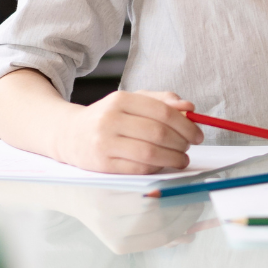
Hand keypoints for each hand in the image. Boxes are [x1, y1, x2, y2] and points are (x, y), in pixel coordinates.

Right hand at [51, 90, 202, 172]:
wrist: (69, 134)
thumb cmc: (107, 118)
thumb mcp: (131, 102)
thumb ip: (161, 101)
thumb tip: (189, 108)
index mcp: (121, 99)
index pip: (163, 112)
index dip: (186, 125)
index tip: (197, 134)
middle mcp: (110, 119)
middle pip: (158, 133)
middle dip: (182, 142)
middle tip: (190, 147)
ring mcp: (104, 142)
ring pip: (150, 152)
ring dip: (173, 158)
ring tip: (181, 159)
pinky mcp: (102, 164)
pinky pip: (138, 168)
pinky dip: (157, 167)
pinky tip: (162, 164)